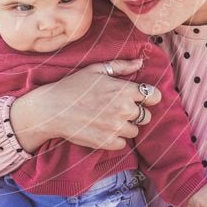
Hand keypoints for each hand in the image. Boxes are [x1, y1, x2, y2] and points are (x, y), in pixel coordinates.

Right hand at [9, 59, 161, 151]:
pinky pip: (122, 143)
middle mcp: (124, 109)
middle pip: (146, 116)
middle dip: (135, 113)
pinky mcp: (108, 142)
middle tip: (117, 109)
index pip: (154, 96)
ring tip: (108, 119)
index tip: (139, 98)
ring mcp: (116, 127)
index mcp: (124, 90)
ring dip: (125, 126)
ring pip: (134, 131)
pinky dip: (115, 139)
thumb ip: (120, 66)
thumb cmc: (72, 86)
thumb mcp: (95, 70)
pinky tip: (102, 129)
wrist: (52, 109)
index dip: (148, 97)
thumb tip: (139, 63)